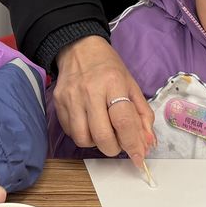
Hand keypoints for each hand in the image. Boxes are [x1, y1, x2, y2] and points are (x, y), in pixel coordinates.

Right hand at [54, 36, 154, 161]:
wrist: (78, 49)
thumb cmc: (108, 68)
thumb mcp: (131, 85)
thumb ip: (142, 115)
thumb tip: (147, 143)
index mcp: (113, 83)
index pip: (123, 120)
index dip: (133, 144)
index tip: (139, 157)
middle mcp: (90, 91)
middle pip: (102, 135)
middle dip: (114, 148)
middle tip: (119, 142)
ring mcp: (71, 98)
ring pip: (83, 139)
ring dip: (96, 144)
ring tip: (103, 132)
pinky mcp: (58, 103)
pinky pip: (70, 133)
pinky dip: (83, 136)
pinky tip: (89, 124)